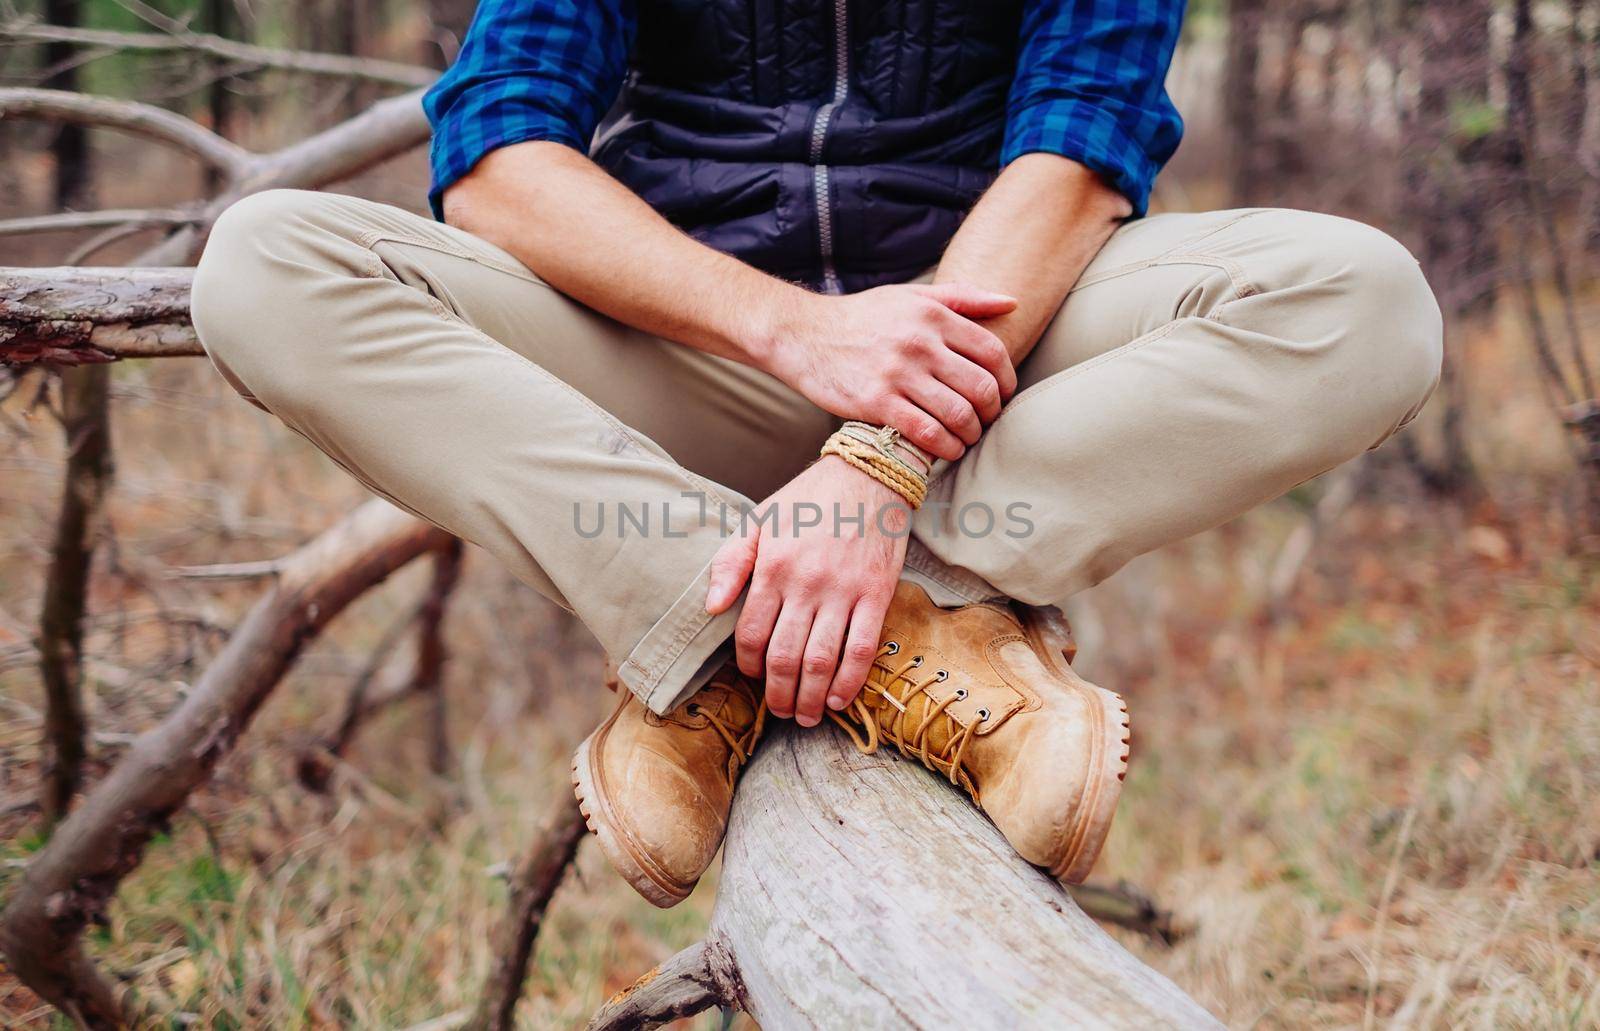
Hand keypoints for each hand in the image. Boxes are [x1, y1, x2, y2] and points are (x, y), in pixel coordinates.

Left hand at [705, 456, 908, 725]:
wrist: (868, 475)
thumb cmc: (809, 500)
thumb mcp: (759, 520)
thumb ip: (732, 562)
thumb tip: (712, 606)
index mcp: (773, 567)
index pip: (752, 633)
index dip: (749, 664)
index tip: (753, 675)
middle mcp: (806, 583)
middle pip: (786, 655)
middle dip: (778, 692)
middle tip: (779, 710)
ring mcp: (843, 591)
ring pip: (822, 660)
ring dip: (810, 696)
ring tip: (804, 715)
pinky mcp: (876, 594)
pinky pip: (862, 648)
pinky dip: (850, 681)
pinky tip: (838, 699)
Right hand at [755, 283, 1018, 460]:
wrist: (803, 335)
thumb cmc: (863, 317)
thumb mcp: (911, 296)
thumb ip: (963, 298)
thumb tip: (1011, 302)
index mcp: (933, 316)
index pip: (992, 352)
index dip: (1007, 380)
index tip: (1003, 394)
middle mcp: (919, 343)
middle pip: (980, 387)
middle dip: (992, 412)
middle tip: (985, 421)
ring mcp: (897, 374)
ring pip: (957, 414)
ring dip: (970, 434)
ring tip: (966, 438)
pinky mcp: (875, 402)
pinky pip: (925, 432)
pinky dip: (944, 447)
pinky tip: (946, 450)